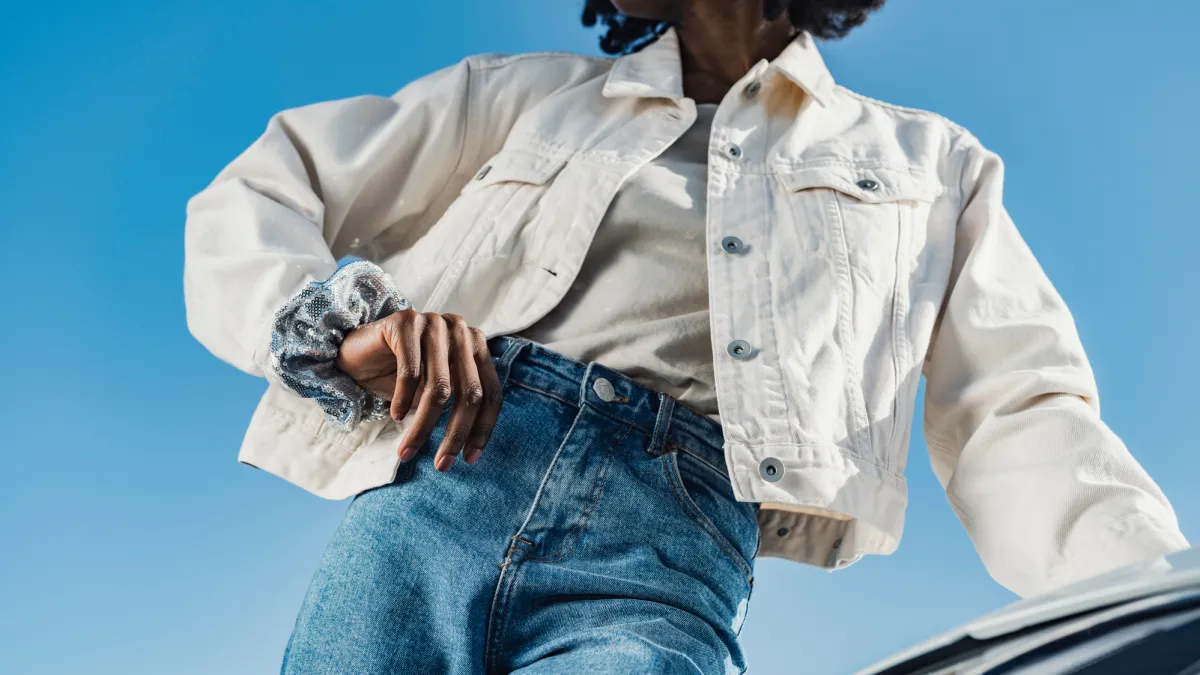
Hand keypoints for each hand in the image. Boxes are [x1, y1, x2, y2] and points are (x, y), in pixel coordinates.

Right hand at [335, 310, 503, 471]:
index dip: (483, 429)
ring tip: (408, 451)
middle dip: (456, 434)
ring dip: (423, 426)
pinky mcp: (405, 322)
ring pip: (440, 388)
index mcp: (475, 345)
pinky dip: (403, 400)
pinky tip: (395, 416)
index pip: (491, 392)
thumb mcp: (436, 392)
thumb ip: (459, 406)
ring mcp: (434, 322)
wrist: (356, 353)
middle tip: (442, 465)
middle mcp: (460, 330)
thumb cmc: (399, 376)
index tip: (470, 459)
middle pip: (470, 393)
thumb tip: (472, 447)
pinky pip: (410, 373)